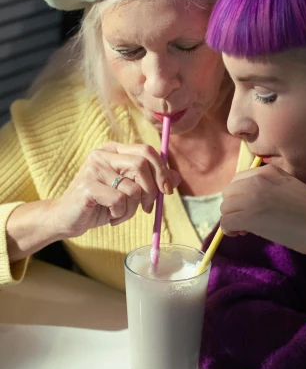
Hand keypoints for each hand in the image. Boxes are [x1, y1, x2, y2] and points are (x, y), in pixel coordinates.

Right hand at [49, 141, 179, 239]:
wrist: (66, 219)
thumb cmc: (100, 203)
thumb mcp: (128, 191)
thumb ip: (151, 182)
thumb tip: (177, 178)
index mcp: (114, 150)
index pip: (147, 151)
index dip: (162, 170)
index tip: (167, 190)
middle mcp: (102, 154)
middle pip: (142, 163)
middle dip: (152, 189)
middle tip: (148, 208)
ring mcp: (93, 168)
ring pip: (133, 187)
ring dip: (132, 208)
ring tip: (120, 213)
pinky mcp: (88, 186)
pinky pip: (120, 201)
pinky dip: (121, 214)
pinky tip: (110, 217)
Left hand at [220, 164, 305, 254]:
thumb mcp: (291, 187)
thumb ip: (270, 186)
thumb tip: (249, 200)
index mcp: (269, 170)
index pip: (239, 178)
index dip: (240, 195)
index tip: (250, 207)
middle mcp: (258, 180)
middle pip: (229, 192)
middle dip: (235, 206)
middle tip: (248, 220)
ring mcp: (253, 197)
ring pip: (225, 207)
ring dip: (233, 219)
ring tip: (247, 228)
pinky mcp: (250, 217)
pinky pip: (226, 222)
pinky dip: (230, 230)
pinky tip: (243, 234)